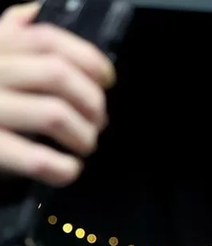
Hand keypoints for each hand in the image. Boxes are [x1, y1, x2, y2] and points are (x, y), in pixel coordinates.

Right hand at [0, 2, 114, 186]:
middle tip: (98, 120)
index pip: (47, 39)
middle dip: (92, 101)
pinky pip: (37, 159)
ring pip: (54, 114)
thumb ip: (6, 36)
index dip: (88, 58)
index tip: (106, 79)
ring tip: (84, 144)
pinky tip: (68, 169)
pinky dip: (64, 168)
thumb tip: (32, 12)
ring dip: (83, 135)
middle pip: (58, 75)